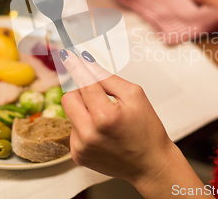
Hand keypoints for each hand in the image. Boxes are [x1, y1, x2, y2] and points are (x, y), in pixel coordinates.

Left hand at [60, 50, 176, 184]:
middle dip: (80, 90)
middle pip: (68, 97)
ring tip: (105, 118)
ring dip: (84, 109)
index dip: (76, 67)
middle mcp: (88, 133)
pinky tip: (102, 132)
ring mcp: (81, 147)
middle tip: (97, 92)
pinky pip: (73, 129)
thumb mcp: (134, 95)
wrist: (151, 164)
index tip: (66, 54)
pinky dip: (84, 125)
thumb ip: (107, 78)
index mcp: (104, 116)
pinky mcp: (78, 155)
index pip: (84, 83)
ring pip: (70, 113)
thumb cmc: (147, 128)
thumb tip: (86, 63)